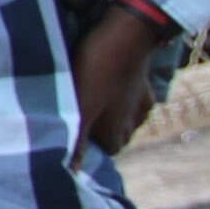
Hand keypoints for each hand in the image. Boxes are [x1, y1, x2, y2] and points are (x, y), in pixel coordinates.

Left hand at [73, 8, 160, 157]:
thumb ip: (76, 141)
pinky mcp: (142, 84)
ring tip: (84, 105)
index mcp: (116, 133)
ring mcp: (140, 102)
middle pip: (114, 137)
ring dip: (108, 116)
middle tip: (72, 121)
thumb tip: (70, 173)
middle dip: (96, 134)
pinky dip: (118, 99)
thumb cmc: (95, 70)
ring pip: (124, 119)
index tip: (66, 137)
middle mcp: (133, 122)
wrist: (126, 35)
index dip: (85, 148)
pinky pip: (131, 100)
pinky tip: (105, 89)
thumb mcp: (80, 107)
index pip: (103, 152)